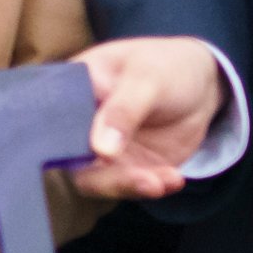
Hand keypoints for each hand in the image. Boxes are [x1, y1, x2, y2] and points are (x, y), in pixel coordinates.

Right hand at [71, 37, 226, 201]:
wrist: (199, 84)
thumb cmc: (165, 66)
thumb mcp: (147, 77)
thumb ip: (123, 110)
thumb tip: (101, 151)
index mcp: (72, 93)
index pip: (53, 125)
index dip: (63, 148)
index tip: (95, 157)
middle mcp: (81, 127)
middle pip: (74, 163)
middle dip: (105, 179)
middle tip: (142, 180)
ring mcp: (104, 150)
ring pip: (102, 181)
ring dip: (131, 186)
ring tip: (162, 182)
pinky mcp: (129, 167)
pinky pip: (133, 185)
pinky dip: (154, 186)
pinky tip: (174, 179)